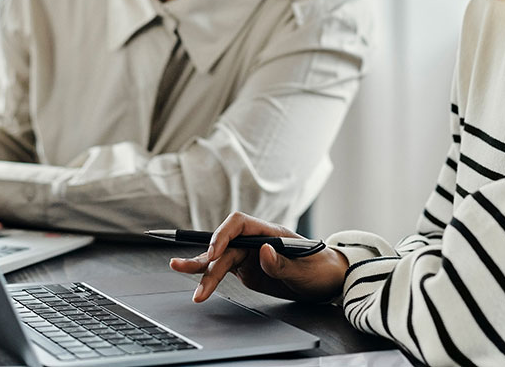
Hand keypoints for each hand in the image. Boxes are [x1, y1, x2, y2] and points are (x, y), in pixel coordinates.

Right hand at [168, 212, 347, 303]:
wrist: (327, 280)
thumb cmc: (320, 269)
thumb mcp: (306, 270)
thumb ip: (283, 263)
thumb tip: (263, 252)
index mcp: (270, 233)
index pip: (239, 224)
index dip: (223, 235)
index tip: (215, 252)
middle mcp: (256, 241)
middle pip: (224, 244)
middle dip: (205, 258)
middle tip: (187, 270)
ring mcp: (249, 255)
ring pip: (220, 258)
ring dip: (201, 267)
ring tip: (178, 268)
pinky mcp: (246, 269)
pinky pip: (223, 268)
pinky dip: (208, 274)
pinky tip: (194, 277)